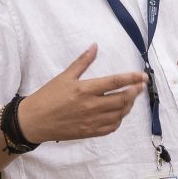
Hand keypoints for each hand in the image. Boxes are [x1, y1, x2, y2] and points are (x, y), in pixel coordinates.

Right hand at [19, 44, 146, 142]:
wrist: (34, 121)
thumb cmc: (47, 97)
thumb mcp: (64, 76)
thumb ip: (82, 62)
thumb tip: (95, 46)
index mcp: (85, 89)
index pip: (115, 82)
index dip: (132, 78)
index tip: (143, 76)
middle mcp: (90, 106)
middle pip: (122, 99)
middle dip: (135, 92)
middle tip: (140, 86)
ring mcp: (91, 121)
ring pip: (119, 114)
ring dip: (129, 105)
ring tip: (131, 97)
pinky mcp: (89, 132)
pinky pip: (111, 127)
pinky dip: (119, 119)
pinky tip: (119, 112)